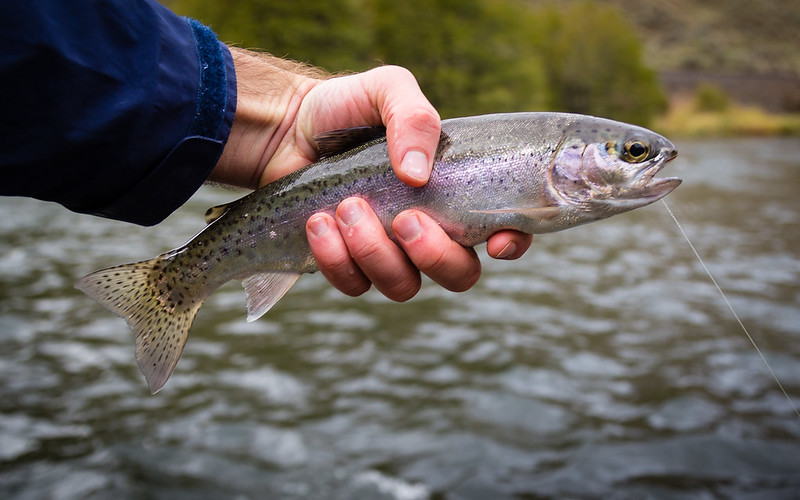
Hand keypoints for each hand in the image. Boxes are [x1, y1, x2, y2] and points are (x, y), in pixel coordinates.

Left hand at [300, 68, 531, 299]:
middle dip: (435, 255)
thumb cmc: (346, 107)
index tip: (495, 241)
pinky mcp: (348, 265)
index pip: (502, 228)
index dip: (511, 243)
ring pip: (404, 286)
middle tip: (404, 219)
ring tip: (347, 207)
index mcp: (453, 191)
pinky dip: (337, 259)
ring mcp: (389, 253)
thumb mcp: (387, 89)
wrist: (285, 127)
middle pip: (459, 275)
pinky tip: (319, 222)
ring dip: (377, 253)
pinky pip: (355, 285)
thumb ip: (414, 118)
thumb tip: (418, 175)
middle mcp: (429, 229)